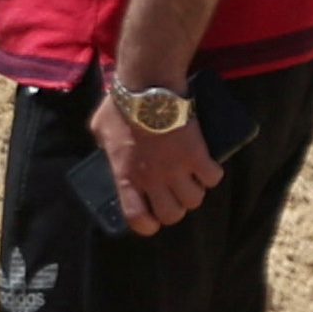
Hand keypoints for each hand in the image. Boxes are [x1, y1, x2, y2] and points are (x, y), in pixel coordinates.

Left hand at [98, 92, 221, 234]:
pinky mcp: (198, 154)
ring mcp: (177, 169)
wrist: (148, 87)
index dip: (147, 224)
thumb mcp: (100, 131)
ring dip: (194, 191)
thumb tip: (106, 151)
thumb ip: (103, 148)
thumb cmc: (121, 107)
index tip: (151, 216)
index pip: (138, 219)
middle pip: (172, 215)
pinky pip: (213, 177)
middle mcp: (153, 180)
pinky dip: (211, 174)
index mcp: (127, 177)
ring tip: (190, 178)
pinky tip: (205, 164)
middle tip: (173, 193)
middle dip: (174, 207)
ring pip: (195, 200)